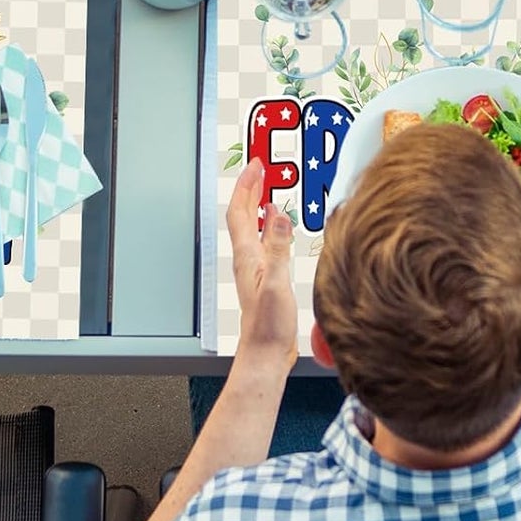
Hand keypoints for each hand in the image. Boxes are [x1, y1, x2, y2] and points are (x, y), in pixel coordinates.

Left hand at [227, 158, 298, 368]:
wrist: (266, 354)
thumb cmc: (268, 326)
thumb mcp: (277, 283)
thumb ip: (278, 248)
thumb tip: (280, 214)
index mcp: (247, 255)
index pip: (240, 211)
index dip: (246, 186)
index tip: (255, 165)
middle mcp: (247, 258)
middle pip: (243, 214)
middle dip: (251, 188)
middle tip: (261, 168)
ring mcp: (254, 267)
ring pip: (252, 226)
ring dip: (258, 204)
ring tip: (268, 189)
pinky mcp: (264, 276)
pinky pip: (263, 239)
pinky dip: (270, 224)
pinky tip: (279, 226)